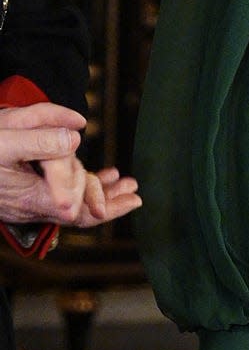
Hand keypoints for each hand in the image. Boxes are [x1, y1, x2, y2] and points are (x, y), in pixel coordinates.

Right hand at [0, 103, 139, 225]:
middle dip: (109, 203)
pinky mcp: (24, 191)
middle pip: (77, 213)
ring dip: (101, 194)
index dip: (97, 197)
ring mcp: (26, 200)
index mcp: (29, 197)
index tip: (123, 188)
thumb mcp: (5, 138)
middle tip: (135, 193)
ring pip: (70, 205)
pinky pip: (59, 195)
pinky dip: (83, 185)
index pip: (73, 205)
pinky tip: (104, 176)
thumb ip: (40, 138)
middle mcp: (29, 205)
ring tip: (130, 188)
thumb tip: (76, 135)